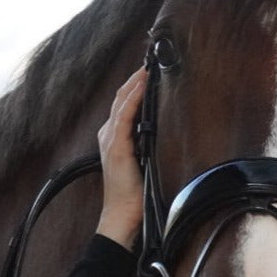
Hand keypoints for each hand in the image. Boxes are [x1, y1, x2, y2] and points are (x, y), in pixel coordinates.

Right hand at [95, 68, 145, 249]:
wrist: (122, 216)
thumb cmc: (135, 195)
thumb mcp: (144, 164)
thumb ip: (149, 145)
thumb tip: (168, 130)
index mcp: (114, 138)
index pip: (124, 103)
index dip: (136, 85)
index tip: (152, 69)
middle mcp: (108, 135)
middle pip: (121, 97)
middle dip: (136, 78)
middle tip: (153, 60)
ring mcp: (110, 140)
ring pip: (121, 102)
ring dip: (135, 83)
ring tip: (149, 66)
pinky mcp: (116, 148)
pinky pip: (124, 116)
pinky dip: (133, 98)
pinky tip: (143, 86)